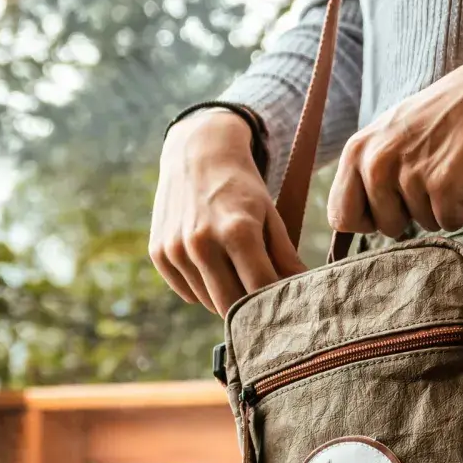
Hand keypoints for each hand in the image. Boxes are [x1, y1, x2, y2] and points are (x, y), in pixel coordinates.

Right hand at [149, 109, 305, 312]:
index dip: (275, 303)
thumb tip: (303, 290)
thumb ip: (286, 256)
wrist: (197, 153)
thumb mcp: (270, 215)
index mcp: (237, 231)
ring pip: (208, 303)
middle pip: (231, 305)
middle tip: (262, 303)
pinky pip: (187, 294)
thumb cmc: (241, 187)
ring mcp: (176, 249)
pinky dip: (202, 290)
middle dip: (250, 309)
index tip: (285, 308)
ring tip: (236, 275)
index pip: (260, 289)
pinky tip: (211, 266)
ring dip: (226, 298)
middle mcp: (202, 242)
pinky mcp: (159, 254)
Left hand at [328, 28, 462, 235]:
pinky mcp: (443, 184)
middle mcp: (376, 162)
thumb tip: (349, 222)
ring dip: (440, 206)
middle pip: (384, 227)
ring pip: (421, 224)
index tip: (392, 203)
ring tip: (450, 166)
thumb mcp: (388, 135)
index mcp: (356, 150)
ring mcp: (409, 173)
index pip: (341, 216)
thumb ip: (366, 171)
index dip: (369, 219)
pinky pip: (449, 223)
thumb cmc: (442, 114)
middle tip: (429, 177)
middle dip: (410, 215)